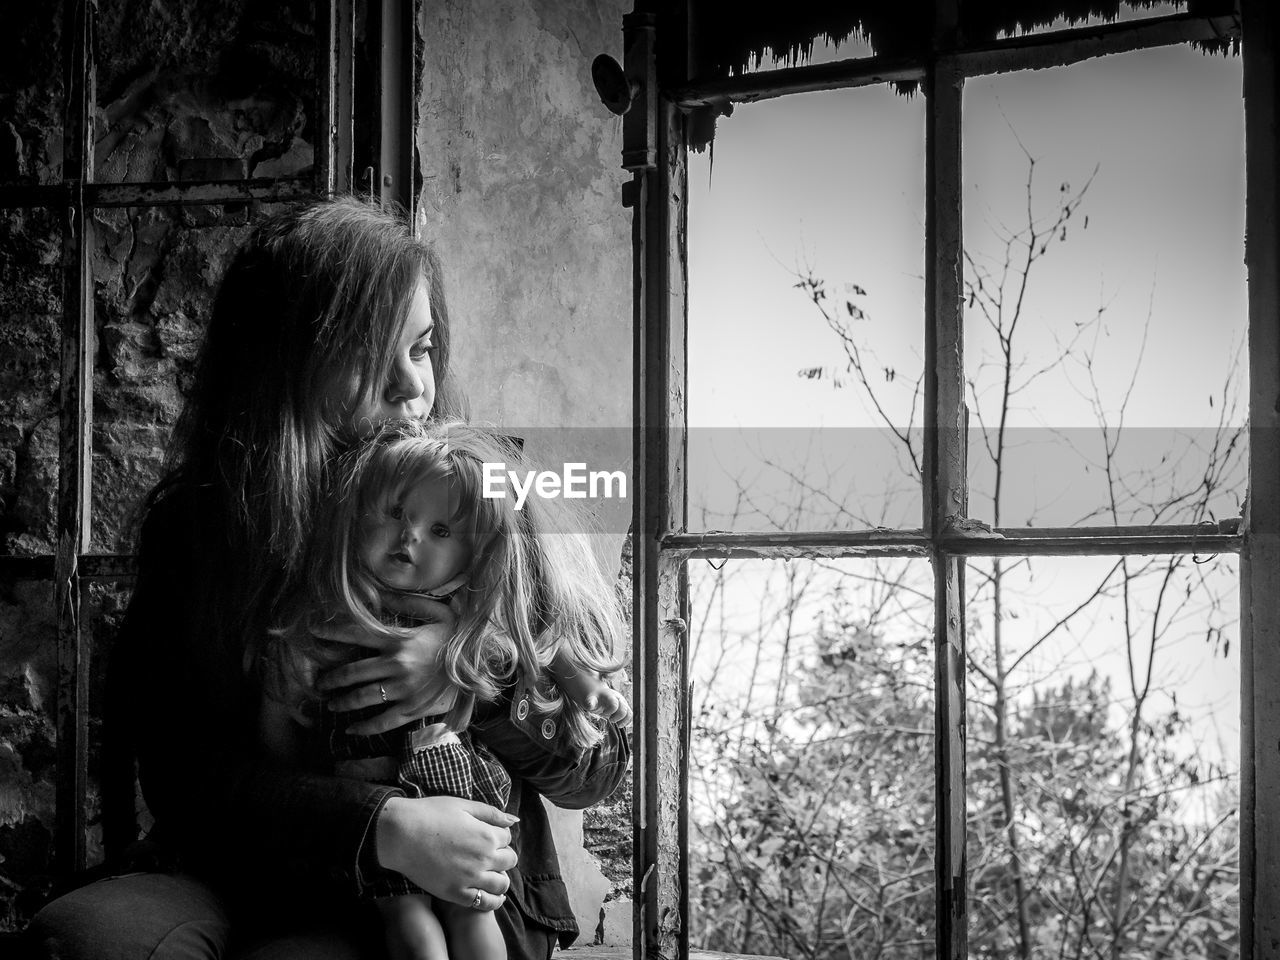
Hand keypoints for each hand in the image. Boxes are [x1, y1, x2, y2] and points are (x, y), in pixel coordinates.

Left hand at [314, 594, 455, 735]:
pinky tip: (351, 729)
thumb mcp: (437, 612)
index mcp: (399, 640)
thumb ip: (407, 604)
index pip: (356, 634)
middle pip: (352, 673)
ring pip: (362, 697)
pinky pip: (383, 721)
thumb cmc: (458, 636)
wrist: (482, 665)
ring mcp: (403, 690)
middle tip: (319, 682)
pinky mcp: (413, 709)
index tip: (314, 631)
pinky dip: (364, 727)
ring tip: (331, 703)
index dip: (332, 632)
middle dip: (330, 679)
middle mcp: (396, 665)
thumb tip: (380, 594)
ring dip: (342, 701)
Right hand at [376, 796, 518, 909]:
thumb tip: (514, 820)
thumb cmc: (430, 814)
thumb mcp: (463, 805)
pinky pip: (485, 903)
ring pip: (502, 883)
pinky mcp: (457, 893)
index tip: (487, 834)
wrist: (401, 835)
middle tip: (489, 852)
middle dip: (502, 854)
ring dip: (501, 877)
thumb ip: (491, 813)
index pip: (507, 837)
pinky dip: (493, 900)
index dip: (499, 834)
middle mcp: (484, 858)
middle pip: (509, 860)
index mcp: (487, 835)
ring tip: (491, 872)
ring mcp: (471, 878)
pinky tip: (491, 894)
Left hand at [586, 686, 631, 725]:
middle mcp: (619, 698)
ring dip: (623, 721)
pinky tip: (619, 724)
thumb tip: (590, 705)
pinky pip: (630, 716)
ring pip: (629, 713)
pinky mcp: (625, 708)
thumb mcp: (590, 700)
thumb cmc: (594, 699)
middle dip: (617, 717)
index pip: (614, 704)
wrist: (600, 695)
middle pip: (624, 710)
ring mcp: (623, 703)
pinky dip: (627, 722)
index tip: (603, 714)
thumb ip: (590, 703)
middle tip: (610, 720)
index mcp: (610, 696)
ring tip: (617, 724)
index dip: (609, 712)